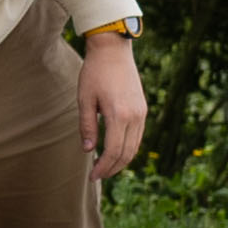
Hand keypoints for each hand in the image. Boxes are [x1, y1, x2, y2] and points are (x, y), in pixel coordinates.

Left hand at [77, 28, 149, 182]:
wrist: (113, 50)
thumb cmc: (94, 72)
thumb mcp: (85, 99)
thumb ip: (87, 127)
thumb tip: (88, 150)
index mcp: (119, 115)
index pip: (112, 151)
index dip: (102, 167)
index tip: (92, 176)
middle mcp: (135, 116)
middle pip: (126, 153)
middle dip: (112, 168)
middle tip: (97, 176)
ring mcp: (141, 113)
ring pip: (135, 146)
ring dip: (121, 160)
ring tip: (106, 167)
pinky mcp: (143, 109)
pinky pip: (138, 136)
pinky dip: (128, 148)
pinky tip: (115, 151)